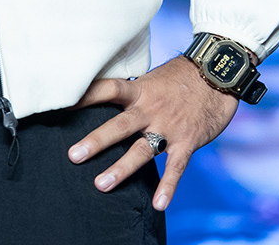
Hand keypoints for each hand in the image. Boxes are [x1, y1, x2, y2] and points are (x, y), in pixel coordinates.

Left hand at [67, 55, 238, 210]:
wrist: (218, 74)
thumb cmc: (180, 77)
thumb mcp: (151, 78)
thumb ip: (131, 92)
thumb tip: (103, 95)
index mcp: (139, 89)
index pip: (106, 89)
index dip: (84, 96)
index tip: (60, 105)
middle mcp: (151, 108)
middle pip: (119, 125)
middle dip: (96, 141)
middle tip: (73, 156)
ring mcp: (169, 126)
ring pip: (142, 150)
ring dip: (122, 168)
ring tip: (101, 185)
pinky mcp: (188, 141)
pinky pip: (176, 167)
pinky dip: (168, 186)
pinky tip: (159, 204)